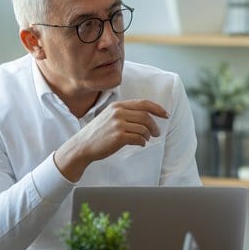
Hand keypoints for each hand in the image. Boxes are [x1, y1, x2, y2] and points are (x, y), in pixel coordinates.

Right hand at [53, 100, 167, 181]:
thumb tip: (146, 116)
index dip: (157, 108)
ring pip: (143, 128)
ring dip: (148, 135)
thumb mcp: (109, 116)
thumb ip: (124, 113)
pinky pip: (139, 138)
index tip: (165, 114)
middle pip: (146, 116)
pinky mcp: (118, 136)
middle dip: (154, 125)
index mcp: (117, 106)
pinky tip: (140, 144)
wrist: (83, 145)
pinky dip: (142, 142)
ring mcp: (118, 124)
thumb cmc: (98, 133)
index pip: (143, 103)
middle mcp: (118, 112)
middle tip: (157, 133)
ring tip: (145, 139)